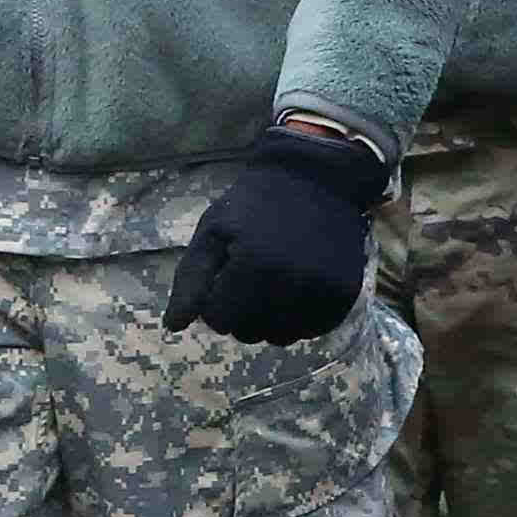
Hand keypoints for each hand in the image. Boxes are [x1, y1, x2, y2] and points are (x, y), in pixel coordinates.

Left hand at [165, 123, 391, 344]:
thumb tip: (173, 327)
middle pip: (249, 334)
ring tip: (271, 286)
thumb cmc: (254, 205)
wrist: (316, 178)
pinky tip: (294, 291)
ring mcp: (322, 290)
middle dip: (240, 314)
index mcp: (254, 264)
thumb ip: (191, 281)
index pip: (219, 321)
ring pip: (280, 338)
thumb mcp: (213, 231)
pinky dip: (298, 319)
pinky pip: (311, 332)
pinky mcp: (344, 296)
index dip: (214, 303)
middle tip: (247, 281)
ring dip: (268, 321)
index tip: (223, 279)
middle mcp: (292, 282)